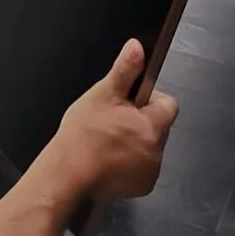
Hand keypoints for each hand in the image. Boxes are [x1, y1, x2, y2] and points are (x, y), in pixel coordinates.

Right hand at [53, 40, 177, 199]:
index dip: (150, 99)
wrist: (66, 175)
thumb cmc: (84, 134)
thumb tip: (138, 46)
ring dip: (136, 141)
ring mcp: (150, 173)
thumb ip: (125, 70)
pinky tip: (108, 159)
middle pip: (158, 126)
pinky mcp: (141, 188)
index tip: (128, 101)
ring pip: (149, 146)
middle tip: (113, 120)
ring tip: (108, 141)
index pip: (168, 104)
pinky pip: (142, 167)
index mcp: (153, 126)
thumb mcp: (103, 94)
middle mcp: (158, 152)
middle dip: (141, 121)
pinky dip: (130, 162)